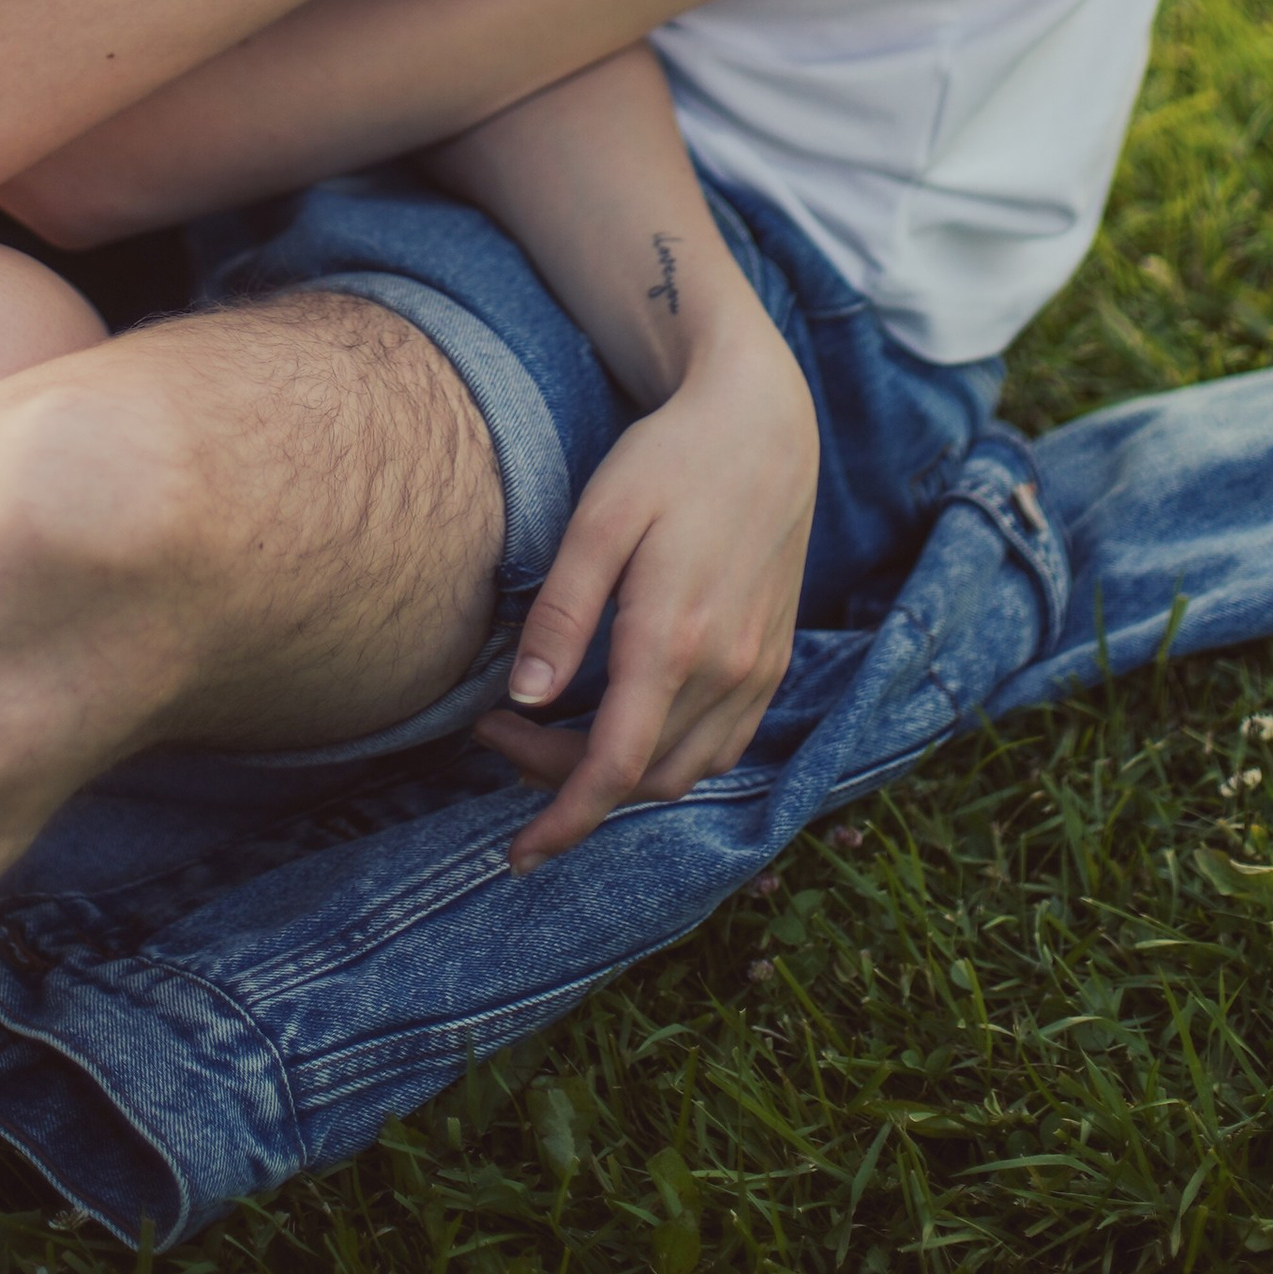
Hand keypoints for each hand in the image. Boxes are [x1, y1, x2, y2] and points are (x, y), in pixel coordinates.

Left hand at [472, 311, 817, 868]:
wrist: (765, 421)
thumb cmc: (671, 458)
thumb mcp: (601, 518)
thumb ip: (563, 611)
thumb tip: (523, 699)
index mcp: (674, 640)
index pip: (613, 769)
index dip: (562, 820)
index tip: (517, 852)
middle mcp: (726, 670)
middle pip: (640, 777)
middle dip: (564, 782)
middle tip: (499, 735)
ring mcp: (758, 669)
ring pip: (684, 772)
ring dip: (617, 778)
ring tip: (549, 737)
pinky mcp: (773, 659)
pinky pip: (723, 746)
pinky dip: (670, 761)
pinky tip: (627, 728)